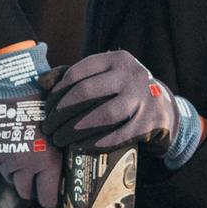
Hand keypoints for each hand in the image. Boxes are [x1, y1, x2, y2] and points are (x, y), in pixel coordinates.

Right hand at [0, 44, 61, 207]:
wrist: (13, 85)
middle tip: (36, 177)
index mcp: (46, 163)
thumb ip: (59, 156)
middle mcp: (23, 166)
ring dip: (16, 172)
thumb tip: (62, 174)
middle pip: (25, 192)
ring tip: (23, 154)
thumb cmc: (43, 103)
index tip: (51, 195)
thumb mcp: (59, 131)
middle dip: (32, 187)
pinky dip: (2, 157)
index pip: (46, 199)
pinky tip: (10, 142)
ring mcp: (2, 159)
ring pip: (9, 178)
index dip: (50, 198)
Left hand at [43, 50, 188, 154]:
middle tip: (48, 128)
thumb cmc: (123, 92)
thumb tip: (42, 82)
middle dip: (61, 113)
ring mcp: (144, 98)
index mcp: (117, 59)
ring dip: (76, 130)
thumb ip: (76, 76)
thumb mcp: (106, 76)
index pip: (78, 72)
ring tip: (60, 139)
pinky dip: (97, 143)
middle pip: (87, 92)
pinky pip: (119, 135)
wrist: (164, 108)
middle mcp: (132, 74)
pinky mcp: (151, 122)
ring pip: (103, 114)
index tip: (46, 109)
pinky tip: (81, 148)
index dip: (56, 93)